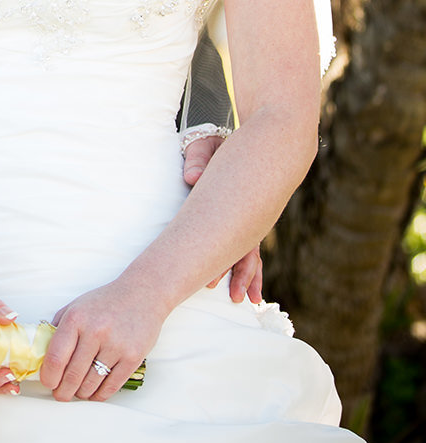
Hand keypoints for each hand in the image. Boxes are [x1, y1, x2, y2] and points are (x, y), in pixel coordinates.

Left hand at [39, 281, 163, 402]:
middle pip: (72, 375)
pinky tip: (95, 392)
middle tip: (61, 395)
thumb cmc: (106, 302)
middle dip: (63, 391)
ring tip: (78, 392)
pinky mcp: (133, 357)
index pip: (56, 357)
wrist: (142, 294)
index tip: (48, 383)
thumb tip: (43, 354)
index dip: (49, 377)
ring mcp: (115, 345)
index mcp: (76, 319)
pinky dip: (100, 394)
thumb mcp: (76, 306)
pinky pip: (112, 386)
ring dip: (81, 393)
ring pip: (91, 384)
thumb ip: (58, 327)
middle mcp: (95, 332)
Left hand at [182, 133, 263, 302]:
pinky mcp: (240, 221)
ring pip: (249, 251)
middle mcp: (245, 213)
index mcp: (237, 198)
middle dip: (240, 274)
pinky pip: (245, 246)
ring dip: (246, 275)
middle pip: (247, 248)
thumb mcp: (205, 146)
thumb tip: (192, 178)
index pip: (238, 234)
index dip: (229, 259)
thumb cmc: (211, 146)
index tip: (214, 280)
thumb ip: (199, 158)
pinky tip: (246, 287)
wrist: (226, 141)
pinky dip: (246, 266)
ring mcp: (244, 219)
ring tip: (245, 301)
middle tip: (235, 298)